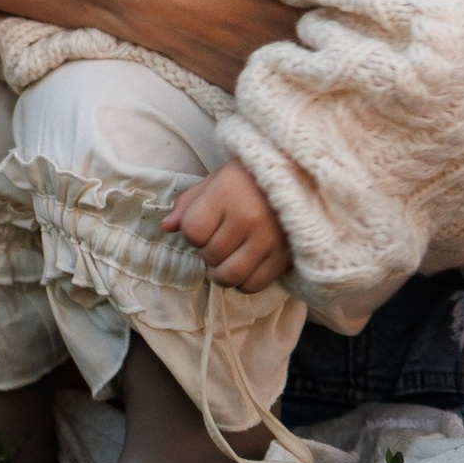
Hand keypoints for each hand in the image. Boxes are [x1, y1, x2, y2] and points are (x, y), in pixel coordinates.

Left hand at [167, 161, 293, 290]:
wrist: (297, 177)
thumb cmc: (249, 178)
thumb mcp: (215, 181)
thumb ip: (188, 203)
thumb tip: (166, 227)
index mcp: (225, 195)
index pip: (193, 231)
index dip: (192, 234)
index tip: (203, 226)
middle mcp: (246, 218)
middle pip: (210, 255)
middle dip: (207, 253)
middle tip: (217, 241)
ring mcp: (267, 240)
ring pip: (230, 275)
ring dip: (221, 273)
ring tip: (225, 260)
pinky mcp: (283, 257)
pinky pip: (253, 284)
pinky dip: (243, 282)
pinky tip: (245, 265)